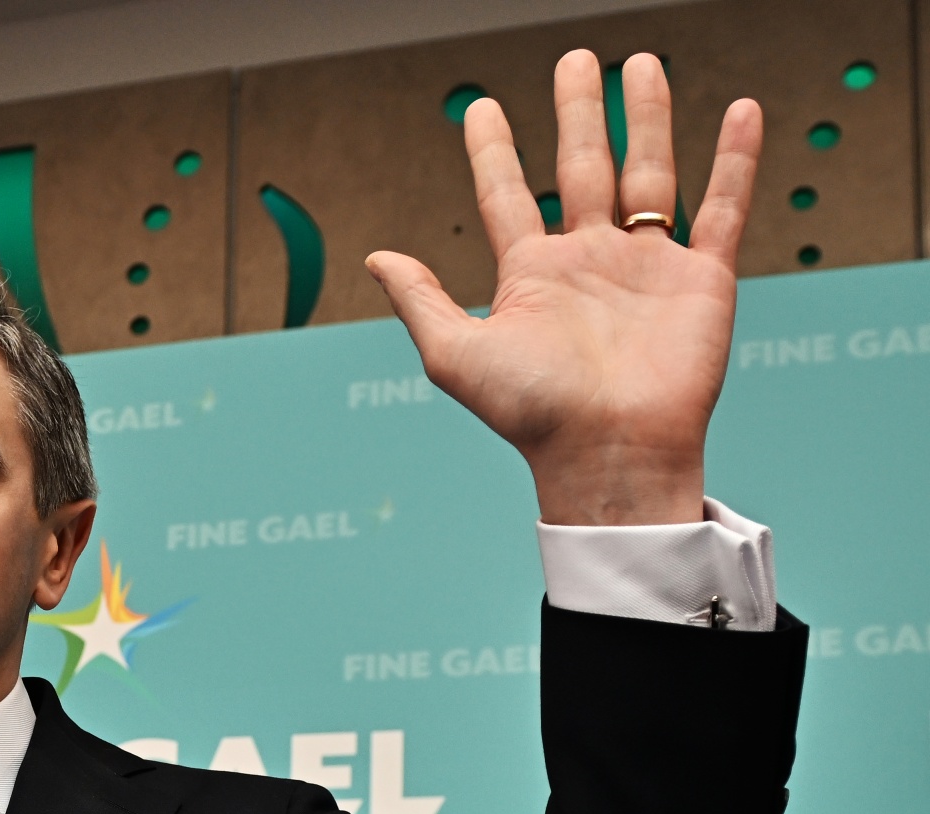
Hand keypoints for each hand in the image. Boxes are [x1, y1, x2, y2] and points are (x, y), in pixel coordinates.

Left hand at [366, 51, 760, 525]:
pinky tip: (738, 111)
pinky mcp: (701, 278)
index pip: (505, 196)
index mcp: (531, 276)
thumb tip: (376, 256)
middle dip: (579, 113)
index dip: (491, 151)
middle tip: (574, 60)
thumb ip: (421, 299)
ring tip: (639, 63)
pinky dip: (734, 160)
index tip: (480, 109)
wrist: (608, 452)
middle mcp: (588, 262)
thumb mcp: (456, 353)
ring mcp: (646, 266)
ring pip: (649, 173)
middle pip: (581, 167)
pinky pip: (722, 207)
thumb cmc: (532, 414)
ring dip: (646, 117)